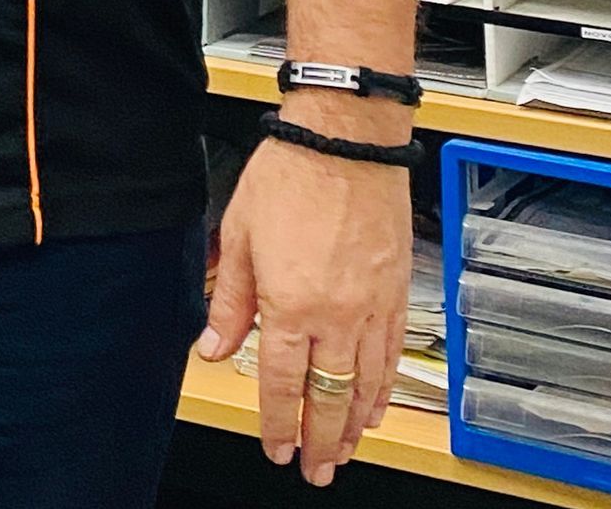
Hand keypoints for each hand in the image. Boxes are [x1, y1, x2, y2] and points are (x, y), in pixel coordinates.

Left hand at [198, 135, 410, 484]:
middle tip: (313, 469)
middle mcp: (336, 315)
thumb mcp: (240, 234)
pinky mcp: (396, 293)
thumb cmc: (291, 174)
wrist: (345, 140)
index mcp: (291, 303)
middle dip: (319, 441)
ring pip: (365, 387)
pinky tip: (376, 407)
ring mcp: (372, 308)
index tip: (276, 447)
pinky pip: (392, 357)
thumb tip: (214, 347)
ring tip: (343, 451)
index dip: (278, 423)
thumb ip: (230, 300)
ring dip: (353, 426)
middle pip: (328, 397)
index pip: (283, 383)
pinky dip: (384, 390)